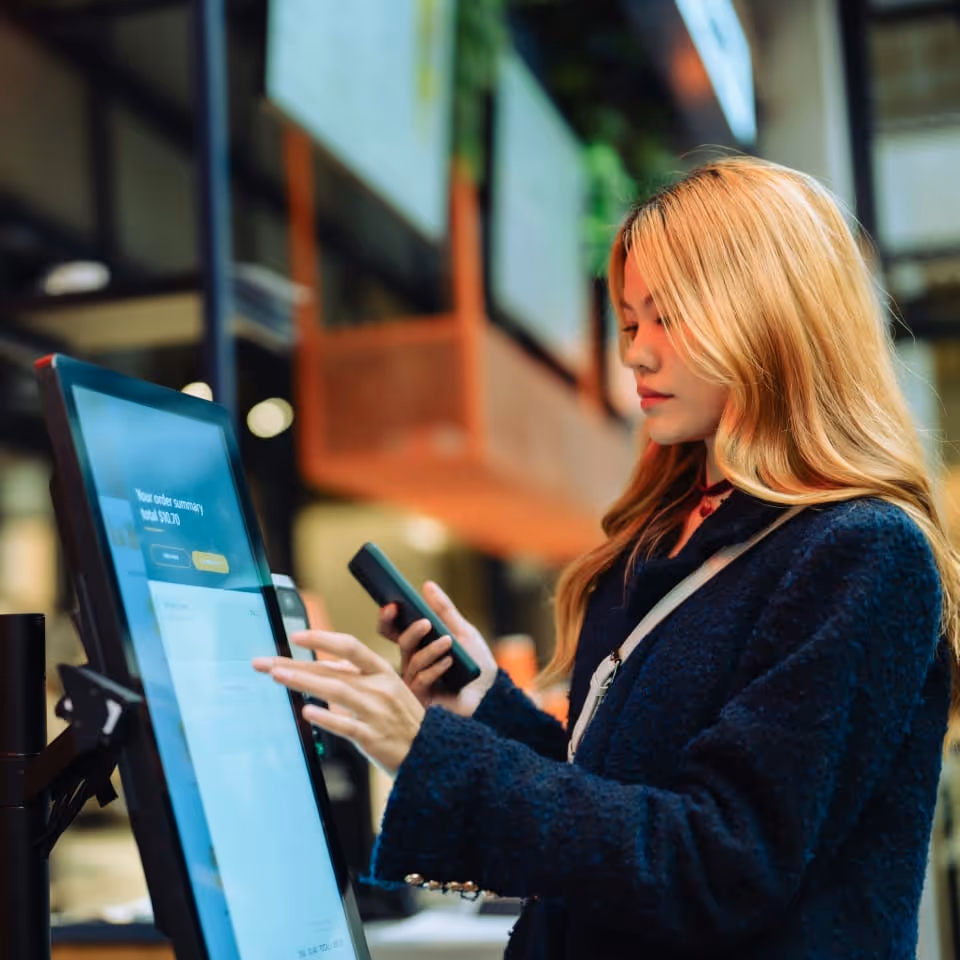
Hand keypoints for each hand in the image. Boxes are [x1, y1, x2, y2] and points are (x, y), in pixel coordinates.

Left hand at [254, 631, 424, 776]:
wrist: (430, 752)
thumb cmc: (403, 719)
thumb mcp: (387, 688)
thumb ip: (356, 676)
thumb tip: (324, 665)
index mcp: (382, 671)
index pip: (350, 646)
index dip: (322, 639)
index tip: (296, 636)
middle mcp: (379, 687)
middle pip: (332, 670)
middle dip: (295, 664)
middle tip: (265, 662)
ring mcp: (376, 712)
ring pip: (336, 692)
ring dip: (304, 682)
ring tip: (278, 677)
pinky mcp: (372, 738)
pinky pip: (346, 726)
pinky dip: (326, 718)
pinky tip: (307, 712)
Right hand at [378, 581, 496, 716]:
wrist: (492, 697)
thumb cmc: (476, 666)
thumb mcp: (463, 633)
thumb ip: (445, 610)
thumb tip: (427, 585)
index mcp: (418, 646)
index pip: (394, 630)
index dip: (388, 618)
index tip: (392, 604)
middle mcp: (413, 663)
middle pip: (401, 643)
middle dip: (410, 631)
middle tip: (425, 622)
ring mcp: (415, 682)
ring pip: (412, 660)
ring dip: (431, 649)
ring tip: (448, 640)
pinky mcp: (422, 699)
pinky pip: (420, 680)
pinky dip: (435, 668)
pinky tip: (449, 661)